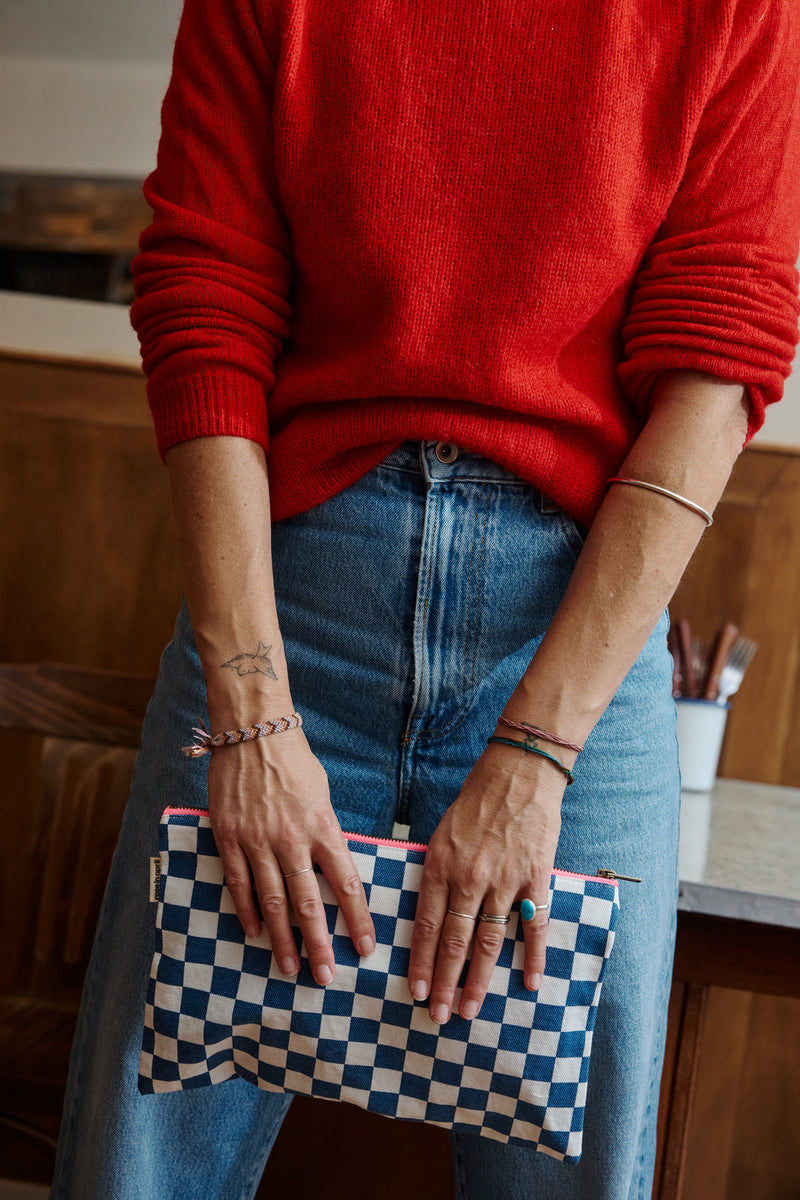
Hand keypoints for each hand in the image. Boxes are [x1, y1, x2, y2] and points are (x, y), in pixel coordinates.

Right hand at [208, 726, 375, 984]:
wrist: (254, 733)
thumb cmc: (295, 762)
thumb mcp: (323, 796)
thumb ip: (327, 833)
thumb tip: (333, 868)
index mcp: (323, 828)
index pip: (347, 884)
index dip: (357, 920)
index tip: (365, 949)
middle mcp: (292, 840)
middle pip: (309, 903)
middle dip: (319, 945)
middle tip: (325, 977)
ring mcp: (257, 841)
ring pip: (272, 902)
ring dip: (282, 939)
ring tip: (290, 968)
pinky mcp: (229, 837)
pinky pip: (239, 883)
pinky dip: (246, 911)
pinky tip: (254, 933)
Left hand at [407, 739, 566, 1022]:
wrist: (518, 773)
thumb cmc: (475, 802)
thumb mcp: (440, 833)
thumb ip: (435, 873)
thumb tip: (426, 912)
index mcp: (440, 866)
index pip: (425, 924)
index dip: (420, 962)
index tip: (416, 992)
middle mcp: (469, 878)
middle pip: (455, 941)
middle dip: (444, 982)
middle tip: (438, 1017)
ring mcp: (504, 881)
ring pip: (490, 941)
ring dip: (480, 980)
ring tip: (472, 1009)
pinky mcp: (536, 878)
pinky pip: (534, 925)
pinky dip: (533, 956)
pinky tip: (531, 983)